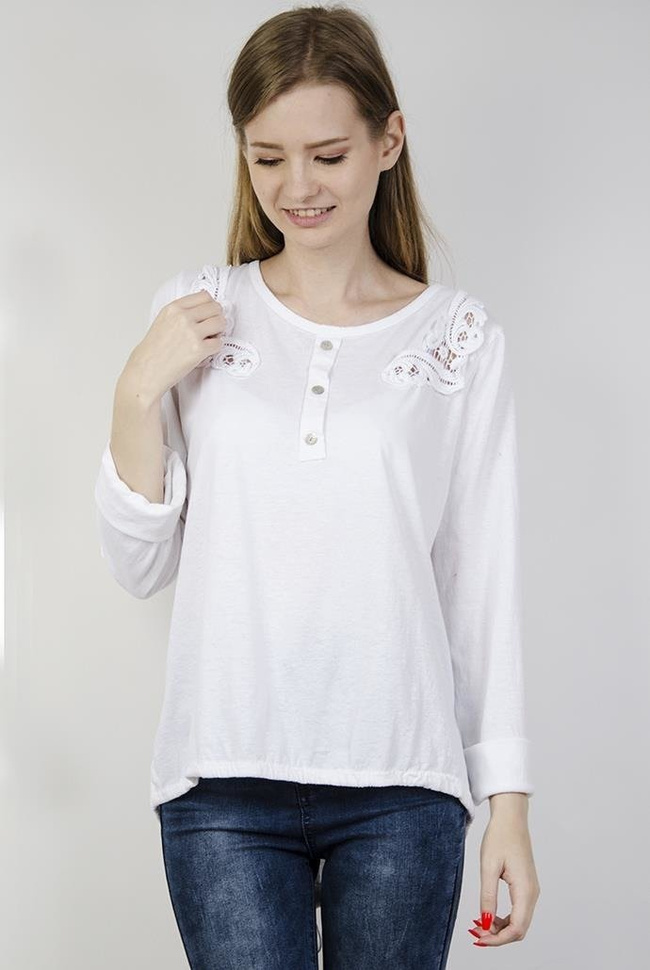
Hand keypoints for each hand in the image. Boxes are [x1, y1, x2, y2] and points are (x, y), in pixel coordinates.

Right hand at [123, 289, 227, 404]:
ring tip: (209, 339)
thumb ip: (182, 312)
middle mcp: (183, 317)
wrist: (147, 370)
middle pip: (215, 308)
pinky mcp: (198, 349)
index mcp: (174, 308)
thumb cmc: (154, 349)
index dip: (210, 306)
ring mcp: (191, 333)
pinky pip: (219, 343)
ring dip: (218, 331)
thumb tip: (205, 306)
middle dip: (217, 318)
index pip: (205, 296)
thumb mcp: (164, 320)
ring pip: (220, 323)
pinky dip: (215, 347)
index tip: (209, 314)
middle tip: (212, 328)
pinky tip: (205, 351)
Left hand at [467, 802, 539, 947]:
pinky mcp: (526, 886)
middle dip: (497, 936)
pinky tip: (488, 914)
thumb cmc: (500, 837)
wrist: (511, 819)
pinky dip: (504, 918)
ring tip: (478, 923)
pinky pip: (519, 911)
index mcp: (525, 890)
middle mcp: (532, 894)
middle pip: (519, 930)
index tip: (478, 938)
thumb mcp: (488, 867)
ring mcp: (531, 890)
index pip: (516, 929)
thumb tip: (485, 923)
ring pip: (519, 922)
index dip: (497, 939)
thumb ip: (488, 897)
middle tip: (475, 932)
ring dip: (500, 928)